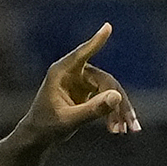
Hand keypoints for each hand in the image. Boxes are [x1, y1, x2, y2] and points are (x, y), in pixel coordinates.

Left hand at [18, 23, 138, 145]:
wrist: (38, 137)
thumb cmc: (46, 127)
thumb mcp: (69, 121)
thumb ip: (92, 110)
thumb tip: (117, 97)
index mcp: (60, 72)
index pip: (81, 55)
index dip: (95, 42)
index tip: (107, 27)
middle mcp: (73, 72)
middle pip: (105, 81)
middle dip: (118, 103)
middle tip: (128, 124)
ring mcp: (81, 80)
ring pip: (110, 90)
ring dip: (120, 110)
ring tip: (127, 131)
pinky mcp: (88, 90)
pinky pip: (107, 97)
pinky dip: (115, 113)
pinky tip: (120, 129)